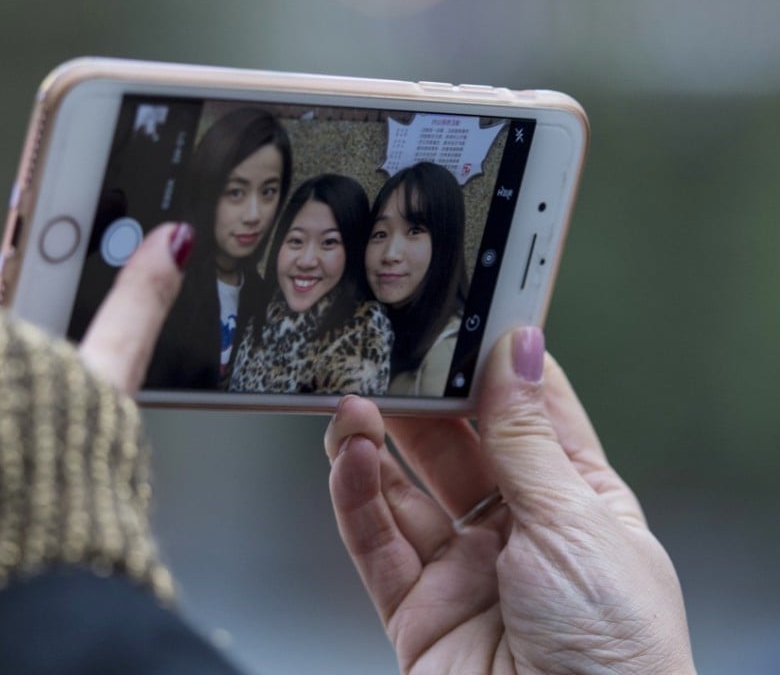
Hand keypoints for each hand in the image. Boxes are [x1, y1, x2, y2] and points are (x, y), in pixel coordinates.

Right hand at [324, 327, 695, 673]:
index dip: (498, 372)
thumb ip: (526, 439)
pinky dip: (357, 500)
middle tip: (387, 361)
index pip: (531, 420)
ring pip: (404, 494)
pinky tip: (351, 460)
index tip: (465, 324)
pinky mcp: (416, 611)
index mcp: (576, 507)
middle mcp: (517, 535)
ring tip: (350, 404)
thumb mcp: (575, 525)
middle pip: (456, 451)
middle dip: (422, 405)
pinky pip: (376, 545)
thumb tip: (516, 352)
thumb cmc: (615, 654)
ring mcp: (463, 572)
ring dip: (374, 446)